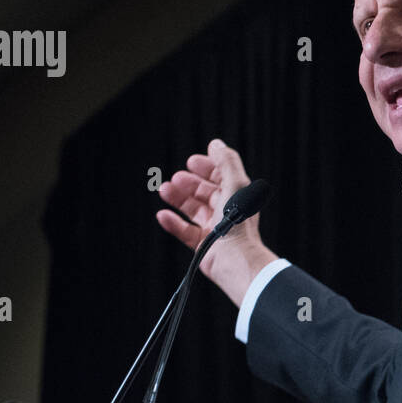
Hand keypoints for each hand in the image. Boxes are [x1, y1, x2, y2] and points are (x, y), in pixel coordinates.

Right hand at [156, 138, 276, 307]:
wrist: (236, 258)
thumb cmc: (239, 222)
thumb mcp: (236, 184)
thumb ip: (226, 162)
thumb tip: (215, 144)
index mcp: (238, 198)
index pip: (221, 178)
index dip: (207, 168)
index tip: (191, 161)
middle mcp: (227, 213)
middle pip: (205, 194)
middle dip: (189, 184)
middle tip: (175, 178)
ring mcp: (215, 229)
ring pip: (193, 211)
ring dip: (178, 199)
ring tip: (164, 190)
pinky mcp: (204, 246)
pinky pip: (185, 232)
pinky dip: (173, 223)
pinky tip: (162, 215)